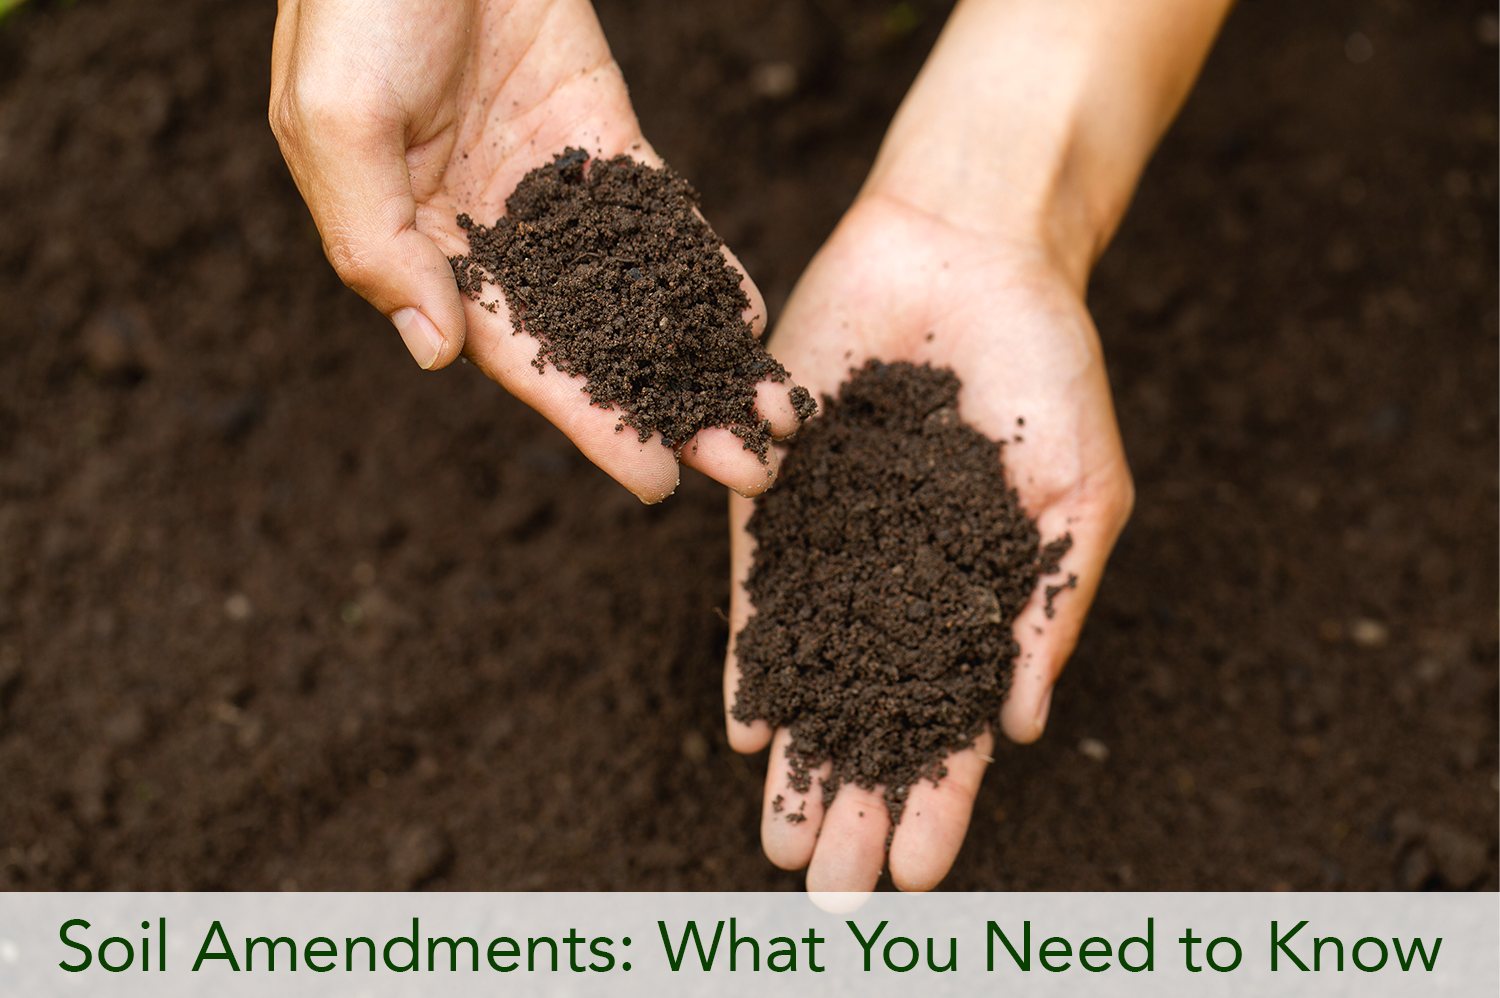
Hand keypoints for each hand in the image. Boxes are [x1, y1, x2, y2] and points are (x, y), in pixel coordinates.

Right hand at [270, 0, 804, 501]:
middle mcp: (495, 238)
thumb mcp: (336, 121)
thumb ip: (378, 245)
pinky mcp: (603, 140)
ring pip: (636, 293)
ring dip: (700, 357)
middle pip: (594, 345)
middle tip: (747, 472)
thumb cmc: (356, 2)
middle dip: (669, 409)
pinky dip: (701, 267)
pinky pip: (659, 216)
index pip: (518, 359)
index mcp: (424, 253)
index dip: (587, 421)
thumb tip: (435, 356)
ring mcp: (554, 191)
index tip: (654, 482)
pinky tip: (746, 320)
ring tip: (770, 417)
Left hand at [723, 192, 1133, 890]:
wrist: (968, 254)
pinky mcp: (778, 494)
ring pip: (812, 676)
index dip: (938, 799)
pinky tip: (750, 727)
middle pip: (871, 719)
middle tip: (827, 891)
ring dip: (798, 760)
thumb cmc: (1048, 367)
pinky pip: (761, 592)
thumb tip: (1019, 728)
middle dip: (852, 804)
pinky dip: (754, 660)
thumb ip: (1051, 608)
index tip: (920, 877)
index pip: (951, 723)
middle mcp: (899, 586)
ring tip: (780, 842)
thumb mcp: (1080, 494)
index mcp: (977, 597)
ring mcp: (837, 544)